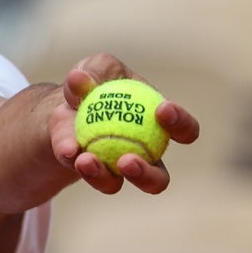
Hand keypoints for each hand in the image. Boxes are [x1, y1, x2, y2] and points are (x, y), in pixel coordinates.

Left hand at [49, 53, 199, 194]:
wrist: (67, 103)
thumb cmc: (97, 83)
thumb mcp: (98, 67)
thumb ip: (95, 69)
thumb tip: (79, 79)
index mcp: (159, 126)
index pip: (184, 130)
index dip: (181, 124)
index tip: (162, 110)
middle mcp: (145, 156)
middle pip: (158, 178)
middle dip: (146, 174)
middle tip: (127, 160)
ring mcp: (116, 170)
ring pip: (117, 185)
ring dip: (103, 177)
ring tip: (86, 160)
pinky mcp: (89, 173)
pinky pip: (83, 172)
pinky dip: (73, 160)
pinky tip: (67, 149)